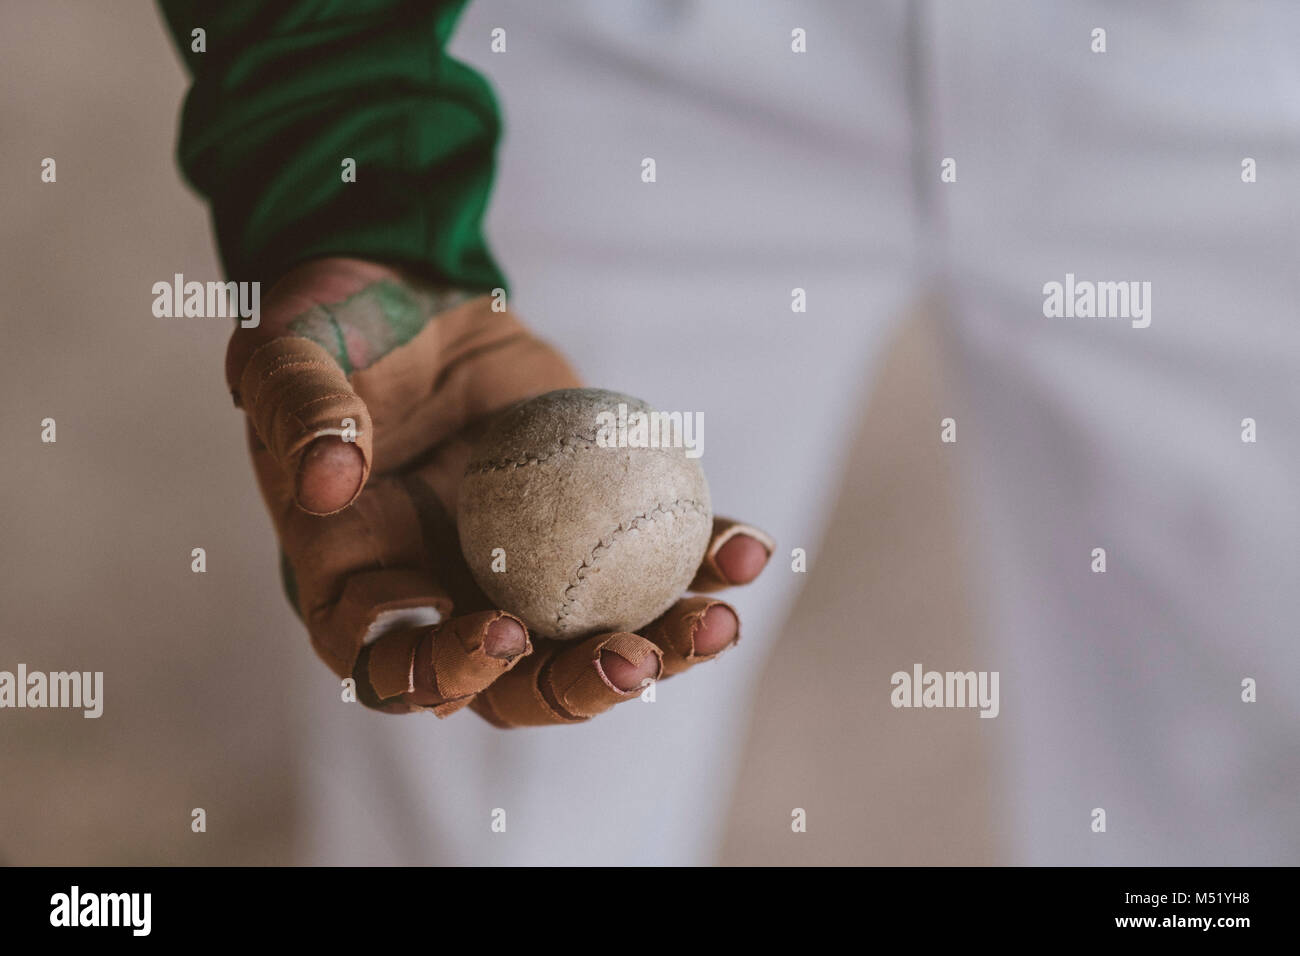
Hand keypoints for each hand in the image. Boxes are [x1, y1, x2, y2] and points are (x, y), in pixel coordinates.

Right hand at [229, 257, 772, 724]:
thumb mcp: (289, 356)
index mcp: (362, 588)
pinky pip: (652, 558)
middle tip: (633, 660)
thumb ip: (301, 415)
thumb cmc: (330, 333)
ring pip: (594, 639)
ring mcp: (528, 569)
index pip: (393, 666)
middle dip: (577, 687)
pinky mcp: (590, 521)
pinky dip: (701, 561)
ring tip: (718, 622)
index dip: (443, 672)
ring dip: (661, 646)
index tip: (498, 631)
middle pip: (514, 684)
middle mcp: (448, 598)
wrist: (411, 295)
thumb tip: (328, 482)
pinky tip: (747, 548)